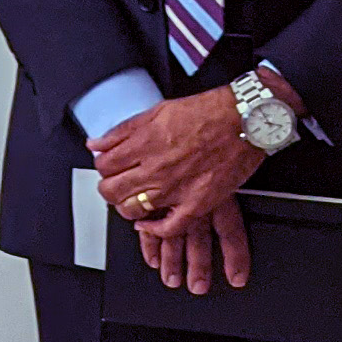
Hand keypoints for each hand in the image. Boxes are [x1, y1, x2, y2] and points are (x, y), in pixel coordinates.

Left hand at [90, 90, 259, 293]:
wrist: (244, 121)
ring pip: (132, 210)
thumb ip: (123, 130)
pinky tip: (148, 224)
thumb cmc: (208, 112)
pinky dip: (153, 230)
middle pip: (112, 190)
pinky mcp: (196, 203)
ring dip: (127, 207)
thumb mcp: (157, 111)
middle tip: (116, 184)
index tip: (109, 166)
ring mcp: (174, 189)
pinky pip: (166, 228)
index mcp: (144, 143)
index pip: (104, 165)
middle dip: (109, 188)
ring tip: (133, 199)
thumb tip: (96, 143)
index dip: (103, 167)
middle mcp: (155, 168)